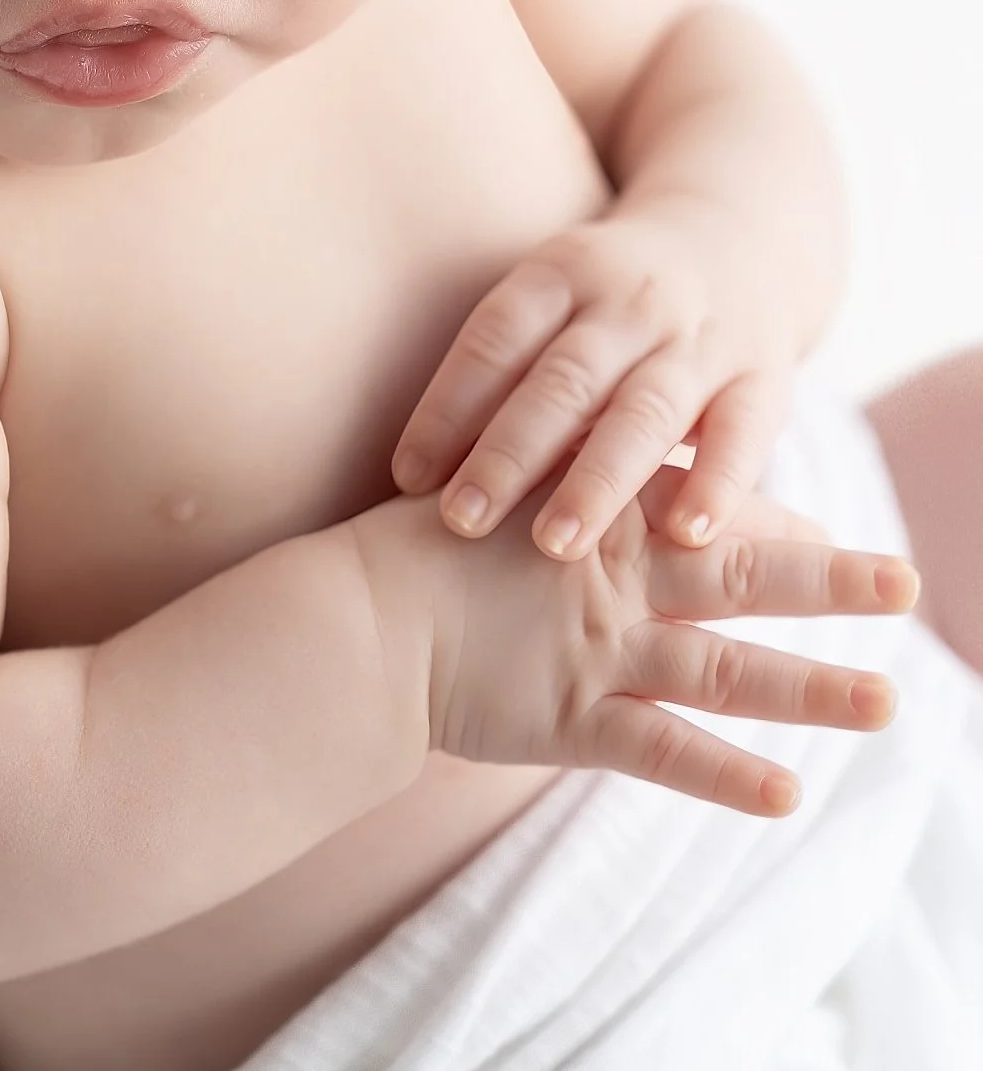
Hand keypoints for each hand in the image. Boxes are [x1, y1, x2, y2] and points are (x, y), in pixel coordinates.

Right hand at [378, 468, 917, 815]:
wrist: (353, 614)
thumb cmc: (415, 552)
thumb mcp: (496, 491)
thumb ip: (554, 477)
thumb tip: (598, 465)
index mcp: (598, 514)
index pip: (701, 508)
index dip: (770, 514)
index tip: (825, 522)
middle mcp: (615, 577)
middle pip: (741, 574)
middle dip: (829, 578)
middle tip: (907, 579)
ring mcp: (599, 648)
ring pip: (725, 667)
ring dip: (810, 688)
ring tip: (889, 704)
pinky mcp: (572, 716)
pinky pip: (663, 750)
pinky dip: (725, 776)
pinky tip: (788, 795)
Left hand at [389, 210, 793, 559]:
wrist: (739, 238)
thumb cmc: (610, 303)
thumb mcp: (554, 302)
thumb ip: (500, 374)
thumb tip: (406, 476)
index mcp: (562, 271)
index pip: (496, 335)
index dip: (449, 403)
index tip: (406, 475)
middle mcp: (628, 301)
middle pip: (562, 378)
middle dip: (510, 452)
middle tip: (460, 521)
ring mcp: (699, 337)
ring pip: (644, 411)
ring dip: (598, 479)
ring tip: (555, 544)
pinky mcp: (763, 377)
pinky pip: (742, 433)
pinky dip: (719, 484)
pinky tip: (690, 534)